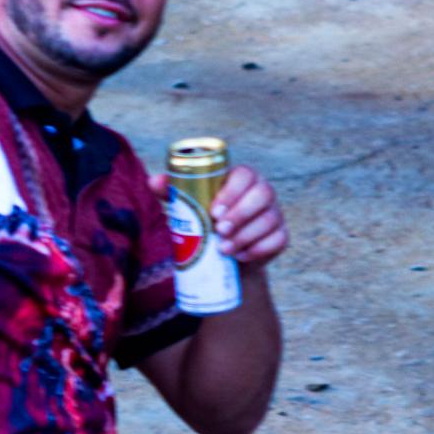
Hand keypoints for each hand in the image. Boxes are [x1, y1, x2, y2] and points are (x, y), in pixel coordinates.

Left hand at [146, 163, 287, 267]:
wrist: (222, 259)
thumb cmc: (204, 223)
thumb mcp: (187, 208)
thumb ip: (172, 192)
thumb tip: (153, 181)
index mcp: (242, 179)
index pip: (245, 174)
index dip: (232, 191)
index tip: (213, 210)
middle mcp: (263, 192)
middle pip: (263, 194)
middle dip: (241, 213)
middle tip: (218, 230)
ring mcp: (275, 214)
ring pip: (270, 219)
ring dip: (246, 235)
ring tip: (223, 249)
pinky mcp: (280, 236)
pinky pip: (277, 240)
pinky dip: (258, 249)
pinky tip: (240, 256)